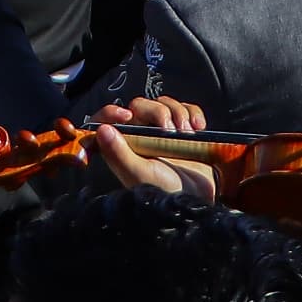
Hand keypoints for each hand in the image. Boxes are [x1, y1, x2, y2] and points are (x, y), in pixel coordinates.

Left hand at [87, 115, 221, 198]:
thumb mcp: (140, 174)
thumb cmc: (166, 191)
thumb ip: (119, 154)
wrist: (199, 197)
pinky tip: (198, 128)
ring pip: (164, 103)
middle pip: (140, 106)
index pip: (107, 120)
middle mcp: (141, 136)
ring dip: (178, 113)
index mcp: (124, 146)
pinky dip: (193, 114)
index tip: (126, 115)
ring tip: (187, 133)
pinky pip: (186, 108)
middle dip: (158, 112)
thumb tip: (102, 129)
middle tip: (170, 131)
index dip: (111, 112)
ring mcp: (163, 132)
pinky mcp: (184, 130)